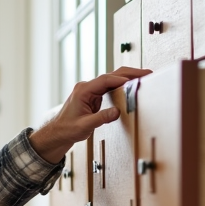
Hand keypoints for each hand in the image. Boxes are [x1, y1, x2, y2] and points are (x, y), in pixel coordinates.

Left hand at [28, 67, 151, 162]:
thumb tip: (117, 112)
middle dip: (129, 73)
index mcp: (83, 90)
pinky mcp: (93, 95)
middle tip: (147, 73)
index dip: (121, 80)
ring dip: (127, 77)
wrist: (57, 133)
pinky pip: (110, 86)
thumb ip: (101, 118)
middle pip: (111, 75)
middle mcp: (87, 87)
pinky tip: (132, 85)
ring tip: (144, 77)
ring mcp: (90, 90)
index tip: (135, 81)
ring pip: (112, 79)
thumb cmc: (67, 129)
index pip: (105, 80)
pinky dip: (121, 85)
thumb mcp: (84, 126)